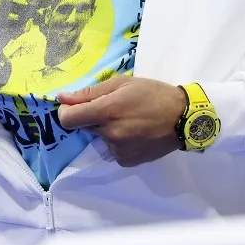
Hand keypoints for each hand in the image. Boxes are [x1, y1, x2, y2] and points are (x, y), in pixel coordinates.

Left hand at [57, 75, 186, 166]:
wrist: (183, 118)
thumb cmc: (152, 94)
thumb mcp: (123, 83)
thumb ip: (90, 92)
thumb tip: (61, 97)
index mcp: (107, 111)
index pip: (68, 119)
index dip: (66, 111)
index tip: (76, 105)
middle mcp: (109, 134)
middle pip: (85, 126)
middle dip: (94, 116)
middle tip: (116, 107)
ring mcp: (118, 150)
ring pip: (101, 137)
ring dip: (108, 129)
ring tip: (131, 119)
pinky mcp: (126, 161)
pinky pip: (112, 149)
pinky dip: (119, 141)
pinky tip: (135, 132)